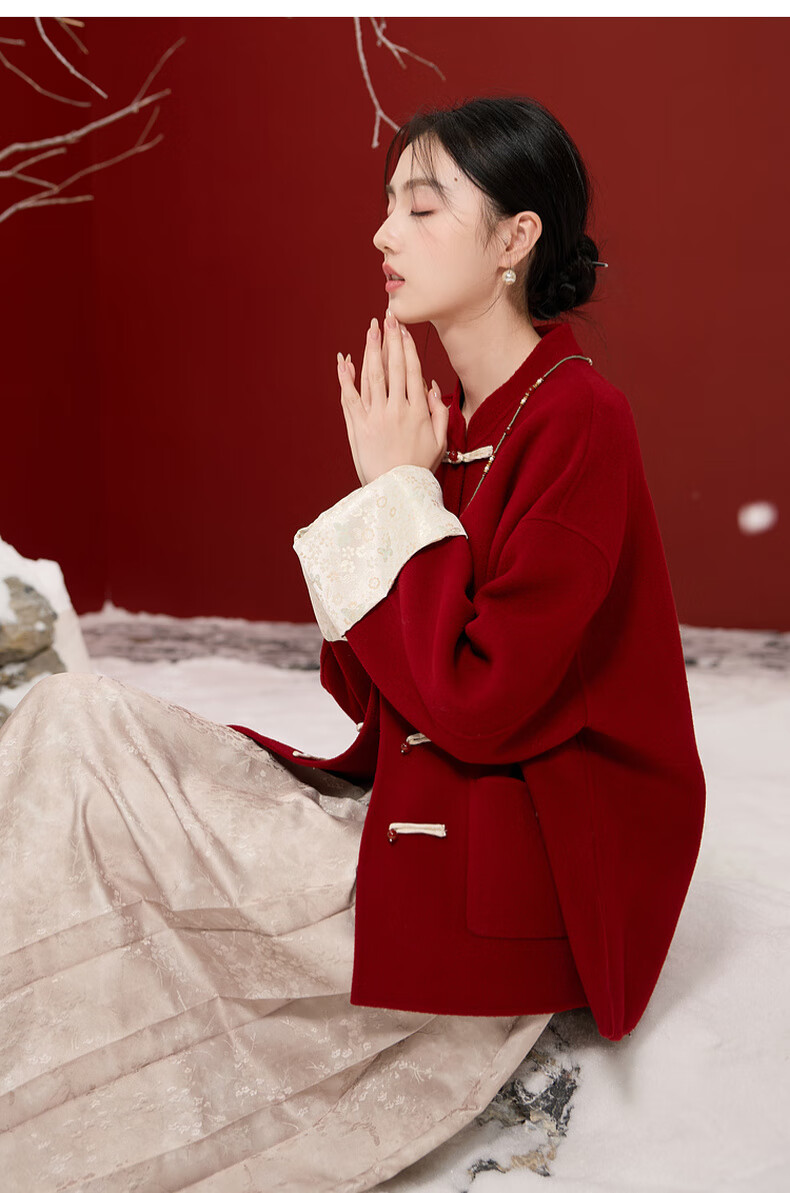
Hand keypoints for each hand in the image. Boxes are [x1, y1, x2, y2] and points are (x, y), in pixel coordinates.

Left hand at [336, 311, 447, 485]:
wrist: (396, 490)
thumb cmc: (419, 468)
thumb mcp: (440, 441)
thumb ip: (439, 412)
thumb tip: (431, 386)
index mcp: (417, 411)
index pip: (412, 371)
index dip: (407, 347)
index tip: (403, 329)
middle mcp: (396, 410)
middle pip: (393, 367)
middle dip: (390, 340)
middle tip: (387, 317)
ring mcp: (375, 417)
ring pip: (372, 377)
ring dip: (370, 350)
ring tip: (370, 330)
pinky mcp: (358, 426)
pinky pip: (350, 397)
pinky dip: (346, 378)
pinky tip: (344, 360)